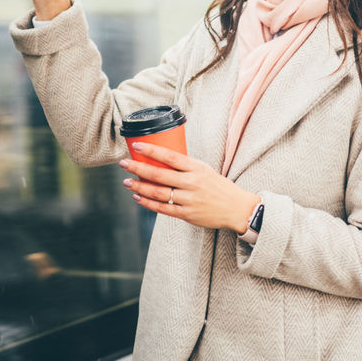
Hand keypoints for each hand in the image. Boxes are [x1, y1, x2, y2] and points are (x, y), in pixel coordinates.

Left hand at [121, 143, 261, 233]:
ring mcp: (188, 199)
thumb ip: (185, 166)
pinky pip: (162, 208)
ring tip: (127, 182)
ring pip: (158, 192)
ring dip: (140, 187)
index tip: (137, 146)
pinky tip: (138, 197)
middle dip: (138, 168)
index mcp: (196, 168)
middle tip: (124, 164)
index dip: (152, 151)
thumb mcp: (205, 169)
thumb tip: (161, 159)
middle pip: (159, 174)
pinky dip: (148, 203)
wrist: (236, 208)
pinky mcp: (186, 214)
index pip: (170, 156)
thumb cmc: (218, 186)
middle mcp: (191, 182)